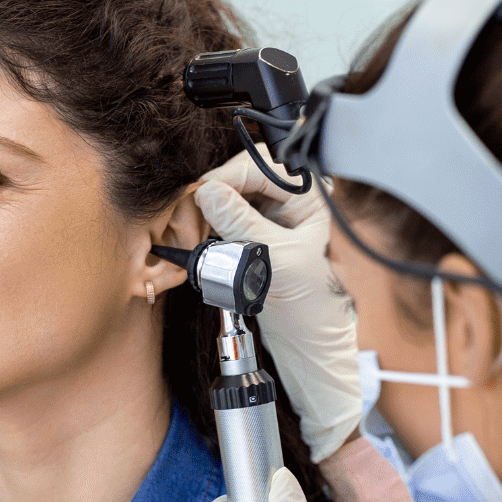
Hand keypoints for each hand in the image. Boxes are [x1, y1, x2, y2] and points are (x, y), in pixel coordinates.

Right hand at [195, 150, 360, 461]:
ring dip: (208, 206)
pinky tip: (200, 235)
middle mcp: (288, 199)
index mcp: (307, 197)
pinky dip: (208, 222)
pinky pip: (223, 214)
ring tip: (195, 227)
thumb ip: (242, 222)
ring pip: (228, 193)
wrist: (304, 335)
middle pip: (241, 174)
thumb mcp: (276, 257)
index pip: (262, 167)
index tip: (203, 193)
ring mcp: (268, 214)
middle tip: (194, 208)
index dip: (229, 176)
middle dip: (216, 189)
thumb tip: (208, 192)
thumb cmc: (307, 299)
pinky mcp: (251, 231)